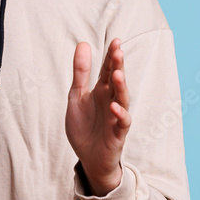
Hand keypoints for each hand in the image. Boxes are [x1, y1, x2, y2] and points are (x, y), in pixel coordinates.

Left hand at [65, 38, 130, 194]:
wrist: (88, 158)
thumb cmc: (84, 126)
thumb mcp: (76, 96)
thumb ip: (80, 72)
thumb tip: (83, 44)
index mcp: (101, 91)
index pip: (108, 70)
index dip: (112, 57)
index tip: (116, 41)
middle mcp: (111, 101)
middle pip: (117, 81)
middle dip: (118, 66)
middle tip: (119, 51)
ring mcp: (116, 116)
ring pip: (123, 98)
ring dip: (121, 86)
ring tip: (118, 74)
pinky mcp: (117, 133)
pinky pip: (122, 122)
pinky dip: (120, 114)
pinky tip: (114, 106)